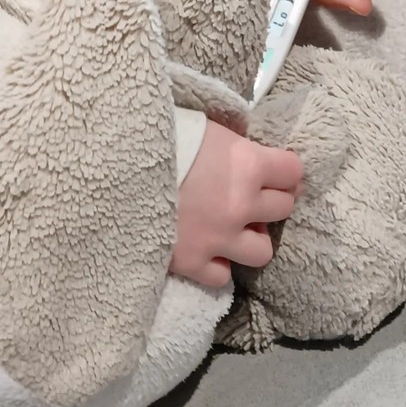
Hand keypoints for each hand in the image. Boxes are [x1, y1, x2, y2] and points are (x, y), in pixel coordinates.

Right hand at [169, 120, 302, 287]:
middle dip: (271, 201)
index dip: (286, 171)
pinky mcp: (191, 261)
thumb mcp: (209, 130)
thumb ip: (239, 149)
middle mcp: (241, 204)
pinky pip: (222, 276)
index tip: (277, 172)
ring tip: (233, 230)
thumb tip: (258, 160)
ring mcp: (218, 237)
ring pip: (262, 252)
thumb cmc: (162, 136)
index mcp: (248, 164)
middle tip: (252, 197)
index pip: (293, 171)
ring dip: (251, 239)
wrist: (111, 163)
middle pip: (283, 208)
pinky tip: (207, 250)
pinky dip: (217, 265)